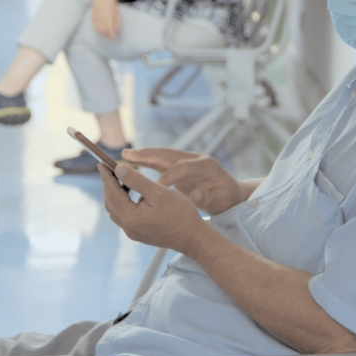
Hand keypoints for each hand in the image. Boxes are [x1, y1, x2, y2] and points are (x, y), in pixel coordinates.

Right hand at [91, 0, 121, 41]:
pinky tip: (100, 30)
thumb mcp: (117, 10)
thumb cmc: (110, 0)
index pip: (110, 31)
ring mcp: (96, 18)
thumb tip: (119, 30)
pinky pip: (94, 26)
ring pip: (99, 30)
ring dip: (103, 34)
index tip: (115, 41)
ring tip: (107, 33)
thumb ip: (117, 21)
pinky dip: (97, 30)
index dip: (112, 37)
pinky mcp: (93, 16)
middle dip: (108, 36)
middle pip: (104, 32)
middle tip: (112, 36)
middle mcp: (101, 19)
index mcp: (108, 18)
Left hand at [99, 164, 209, 251]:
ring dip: (117, 194)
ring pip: (117, 210)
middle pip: (111, 203)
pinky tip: (134, 195)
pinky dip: (125, 203)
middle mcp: (128, 228)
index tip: (102, 164)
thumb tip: (118, 170)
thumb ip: (136, 180)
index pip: (112, 193)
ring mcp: (134, 233)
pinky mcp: (140, 234)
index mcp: (131, 218)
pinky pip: (125, 216)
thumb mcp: (158, 192)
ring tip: (123, 179)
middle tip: (110, 170)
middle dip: (109, 185)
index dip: (107, 177)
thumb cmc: (180, 214)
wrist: (193, 237)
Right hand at [121, 148, 244, 214]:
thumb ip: (206, 198)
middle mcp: (194, 158)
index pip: (183, 168)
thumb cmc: (225, 198)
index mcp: (206, 165)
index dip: (168, 177)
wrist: (230, 192)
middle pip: (169, 154)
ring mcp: (187, 159)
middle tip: (129, 156)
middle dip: (149, 155)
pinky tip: (133, 161)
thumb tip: (196, 194)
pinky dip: (147, 160)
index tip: (155, 187)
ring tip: (125, 155)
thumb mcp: (218, 201)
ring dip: (144, 155)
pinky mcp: (180, 164)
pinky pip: (161, 161)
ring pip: (162, 155)